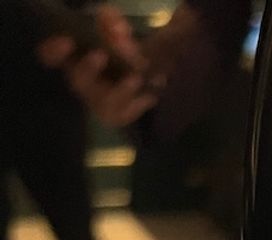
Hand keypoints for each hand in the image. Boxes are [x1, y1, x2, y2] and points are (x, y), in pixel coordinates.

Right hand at [38, 6, 160, 128]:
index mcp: (73, 59)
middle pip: (78, 80)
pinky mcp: (118, 115)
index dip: (53, 51)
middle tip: (101, 54)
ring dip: (120, 90)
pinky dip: (139, 104)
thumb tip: (111, 20)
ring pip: (105, 102)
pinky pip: (126, 114)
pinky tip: (150, 95)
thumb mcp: (114, 31)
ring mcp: (99, 103)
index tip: (66, 40)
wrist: (141, 75)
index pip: (49, 56)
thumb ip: (111, 23)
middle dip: (88, 68)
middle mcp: (82, 82)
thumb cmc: (119, 50)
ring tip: (136, 78)